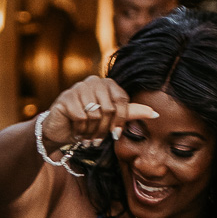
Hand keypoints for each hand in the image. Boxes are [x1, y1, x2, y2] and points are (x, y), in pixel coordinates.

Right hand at [41, 75, 159, 152]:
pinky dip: (79, 129)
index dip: (120, 120)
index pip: (122, 102)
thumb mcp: (111, 118)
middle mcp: (93, 81)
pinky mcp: (66, 98)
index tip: (115, 133)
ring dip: (91, 131)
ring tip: (85, 133)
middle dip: (104, 128)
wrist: (60, 130)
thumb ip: (131, 113)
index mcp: (107, 84)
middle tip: (97, 136)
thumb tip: (156, 113)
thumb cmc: (88, 124)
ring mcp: (78, 87)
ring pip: (95, 114)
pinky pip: (81, 117)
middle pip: (109, 109)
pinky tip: (75, 129)